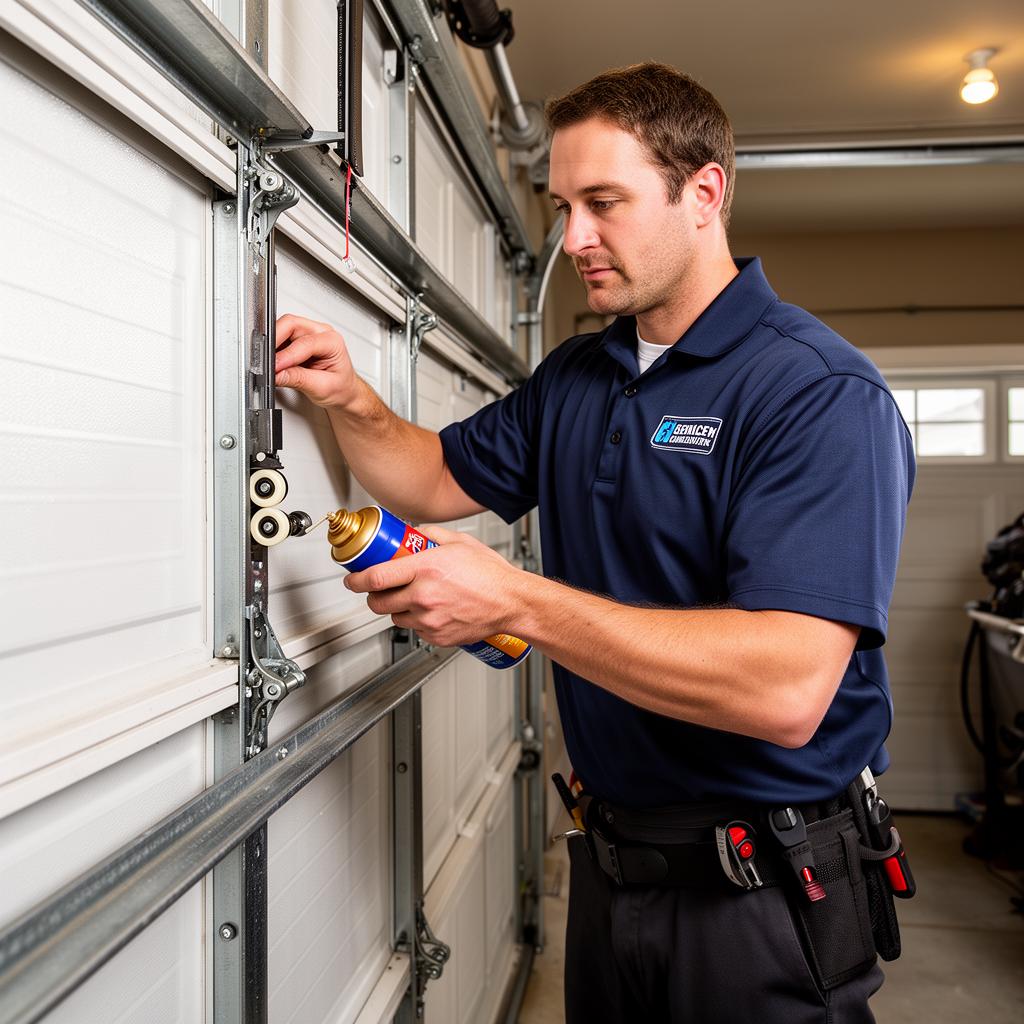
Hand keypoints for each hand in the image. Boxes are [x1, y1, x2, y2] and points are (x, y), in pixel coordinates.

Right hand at [275, 313, 359, 408]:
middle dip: (275, 340)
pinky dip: (273, 349)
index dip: (287, 355)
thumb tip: (277, 374)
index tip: (275, 367)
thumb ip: (298, 379)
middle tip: (266, 360)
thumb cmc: (341, 388)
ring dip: (273, 344)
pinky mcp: (297, 341)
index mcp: (332, 341)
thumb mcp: (322, 388)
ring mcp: (308, 334)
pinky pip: (280, 338)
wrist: (344, 392)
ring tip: (269, 363)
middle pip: (291, 324)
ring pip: (283, 328)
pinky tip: (273, 362)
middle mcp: (320, 333)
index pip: (305, 342)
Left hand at [344, 525, 526, 646]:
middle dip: (372, 597)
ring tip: (413, 599)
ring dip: (396, 609)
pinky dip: (417, 622)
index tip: (352, 579)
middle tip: (378, 590)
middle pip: (378, 602)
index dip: (357, 580)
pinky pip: (415, 630)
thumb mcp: (460, 542)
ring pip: (395, 618)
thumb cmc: (491, 574)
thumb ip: (431, 534)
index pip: (376, 577)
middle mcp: (424, 595)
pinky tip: (431, 610)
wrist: (511, 602)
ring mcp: (430, 619)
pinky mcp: (437, 636)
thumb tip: (413, 533)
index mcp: (427, 568)